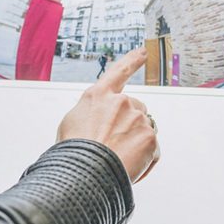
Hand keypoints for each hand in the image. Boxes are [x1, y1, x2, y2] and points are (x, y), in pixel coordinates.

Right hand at [56, 47, 158, 182]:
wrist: (86, 172)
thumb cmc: (73, 152)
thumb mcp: (70, 123)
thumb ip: (90, 112)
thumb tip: (101, 117)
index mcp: (98, 96)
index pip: (118, 72)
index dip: (131, 61)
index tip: (143, 51)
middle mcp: (121, 102)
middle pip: (136, 109)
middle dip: (130, 125)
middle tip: (115, 147)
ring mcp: (137, 118)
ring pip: (144, 130)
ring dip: (136, 145)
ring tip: (118, 161)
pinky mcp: (150, 137)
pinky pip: (152, 151)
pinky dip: (144, 162)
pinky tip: (129, 169)